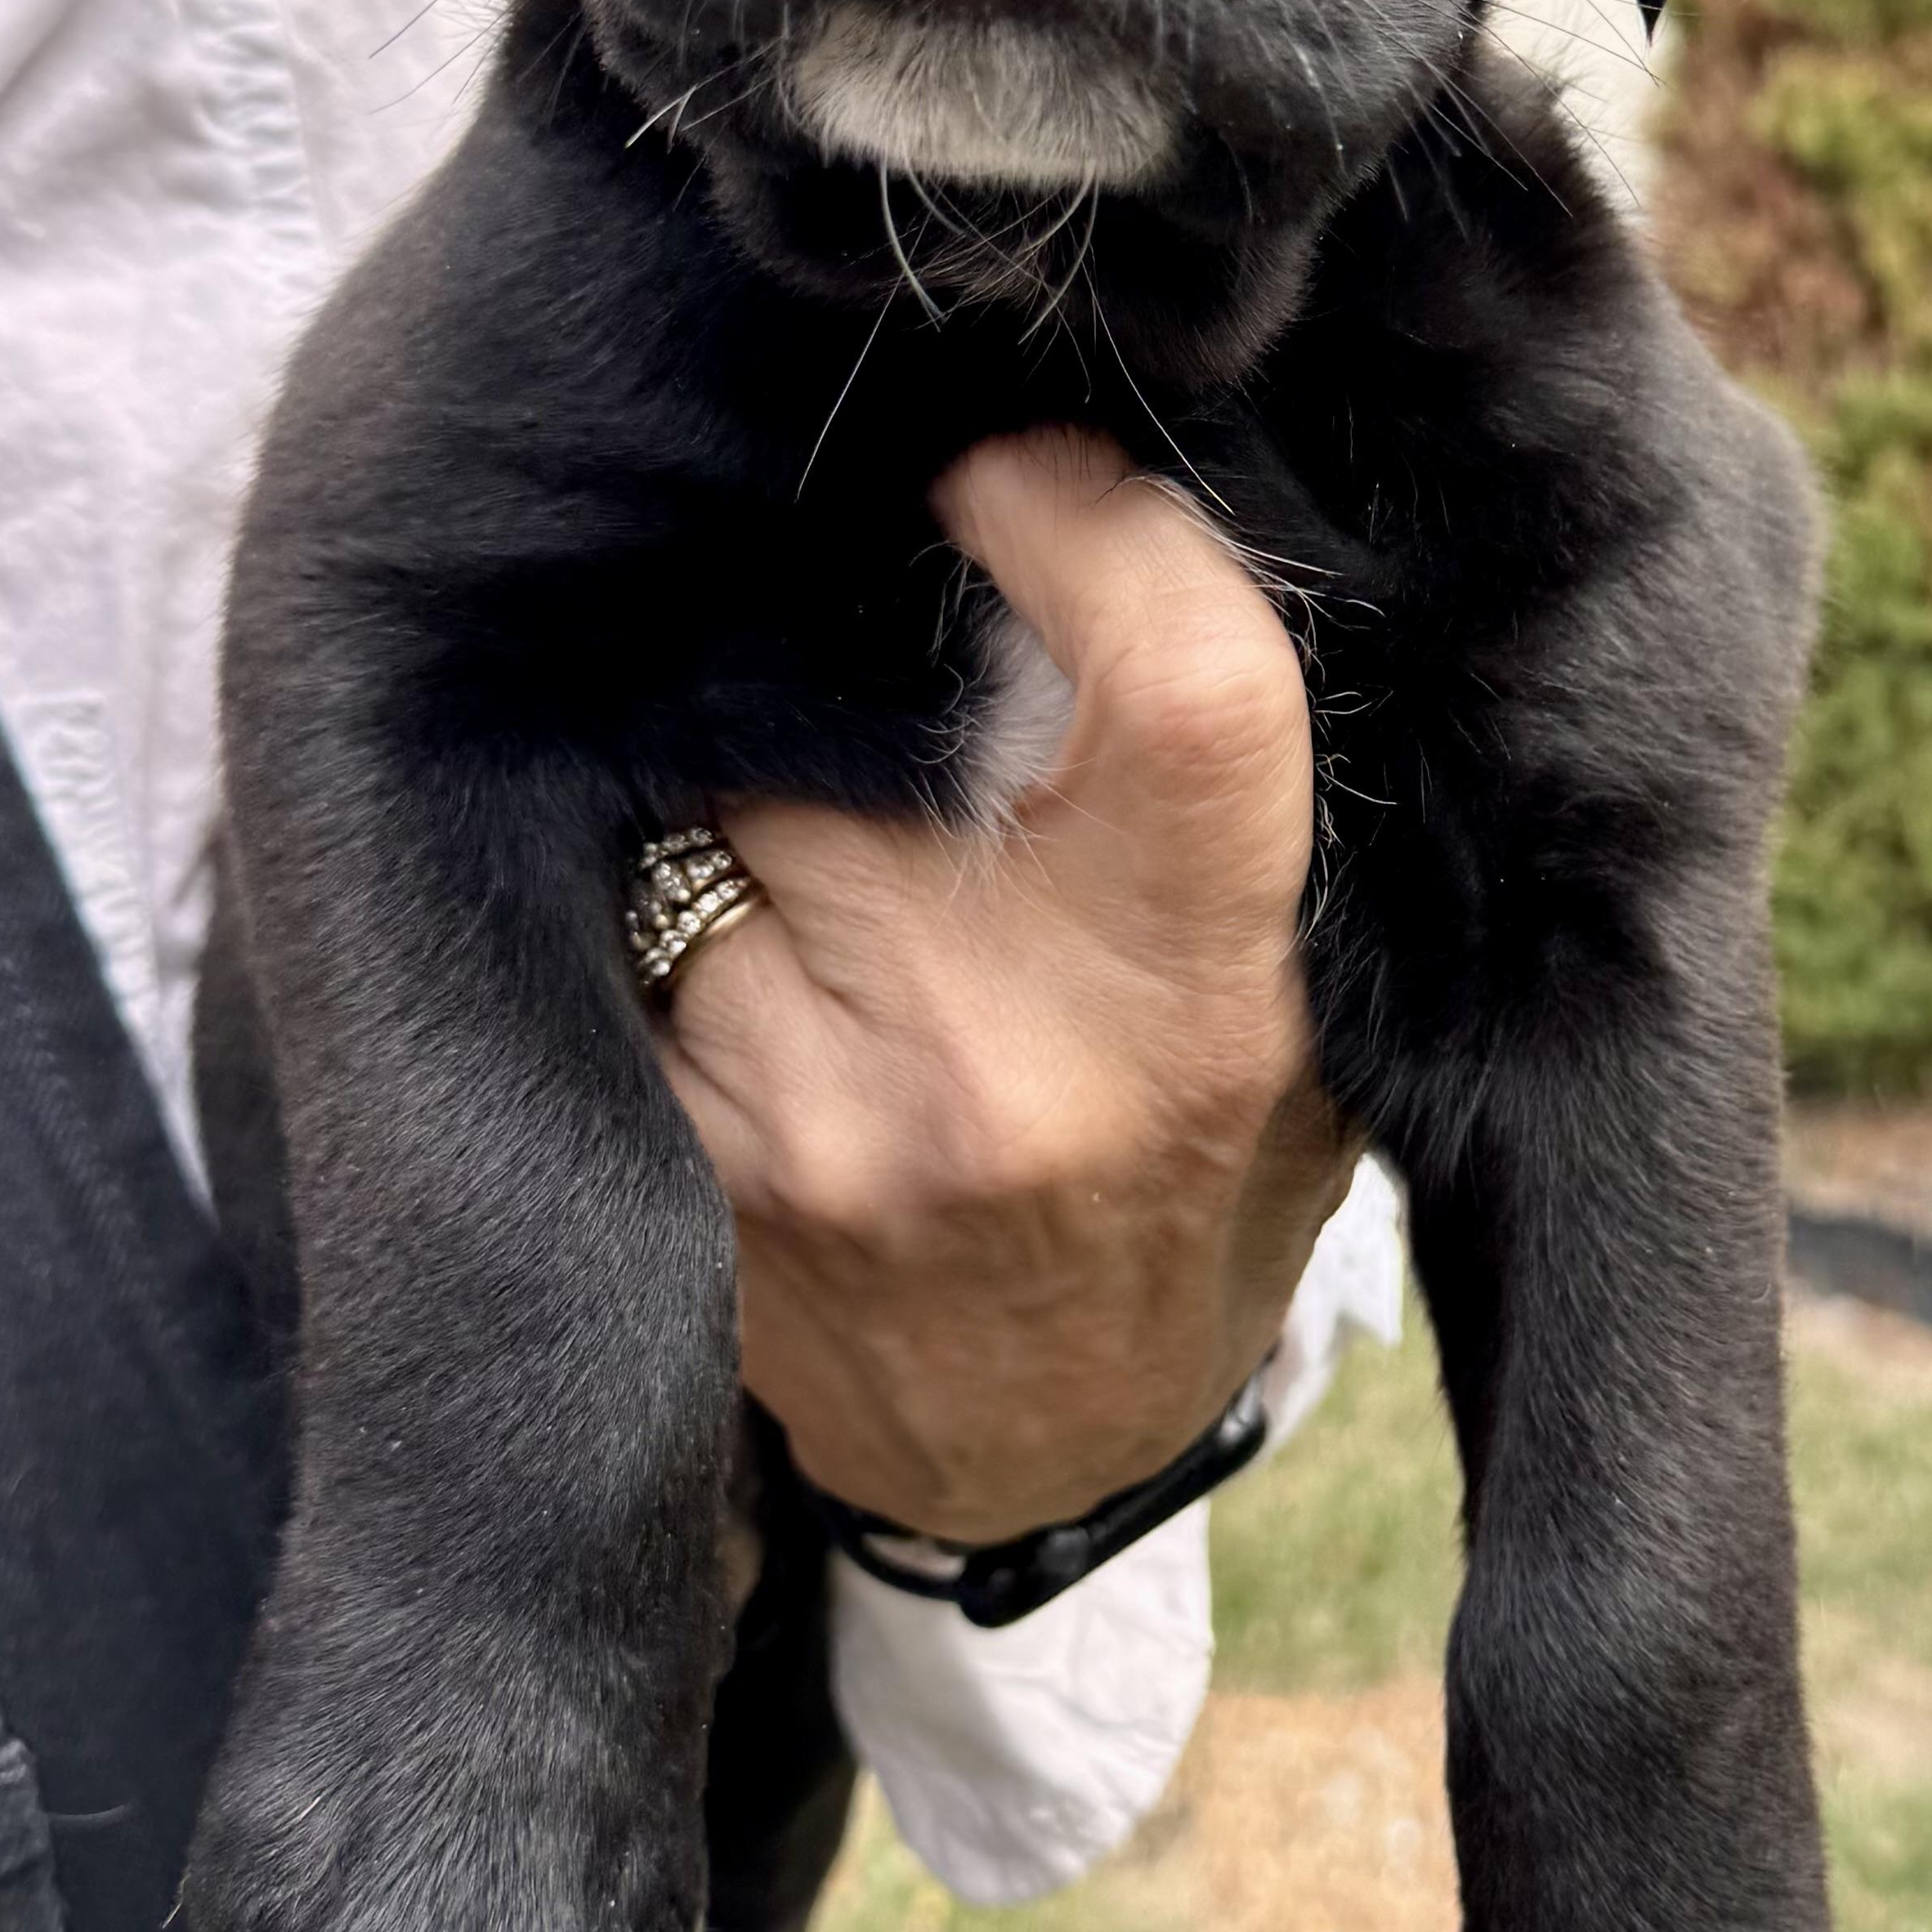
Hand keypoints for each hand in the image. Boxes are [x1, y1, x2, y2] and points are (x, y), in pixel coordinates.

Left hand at [656, 431, 1352, 1544]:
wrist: (1030, 1454)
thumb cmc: (1184, 1182)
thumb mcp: (1295, 1011)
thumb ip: (1234, 809)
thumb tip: (1141, 509)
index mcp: (1196, 1000)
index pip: (1180, 688)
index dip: (1093, 530)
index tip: (1019, 477)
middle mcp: (1004, 1059)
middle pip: (880, 699)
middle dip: (861, 633)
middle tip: (870, 609)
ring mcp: (816, 1113)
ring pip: (727, 791)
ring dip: (748, 753)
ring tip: (801, 769)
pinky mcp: (685, 1147)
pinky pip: (636, 908)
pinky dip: (667, 867)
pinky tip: (716, 888)